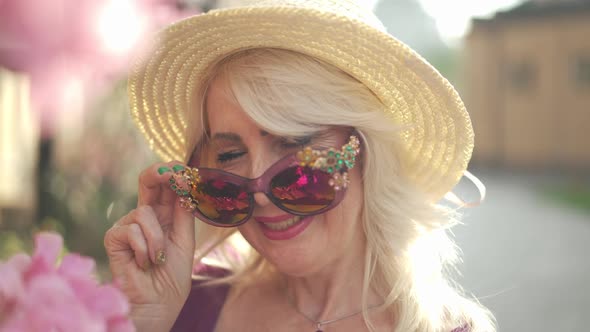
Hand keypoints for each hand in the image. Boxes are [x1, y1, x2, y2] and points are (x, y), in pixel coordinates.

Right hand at [104, 162, 195, 331]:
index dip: (177, 174)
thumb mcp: (185, 241)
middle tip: (172, 171)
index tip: (189, 172)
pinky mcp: (114, 238)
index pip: (168, 186)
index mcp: (166, 215)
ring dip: (156, 239)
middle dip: (161, 172)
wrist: (157, 306)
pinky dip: (143, 248)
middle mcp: (146, 216)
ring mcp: (128, 225)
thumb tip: (186, 184)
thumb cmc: (171, 278)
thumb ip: (184, 214)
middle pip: (148, 181)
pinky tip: (144, 263)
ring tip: (157, 259)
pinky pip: (131, 230)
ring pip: (143, 212)